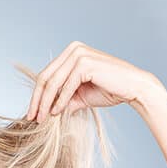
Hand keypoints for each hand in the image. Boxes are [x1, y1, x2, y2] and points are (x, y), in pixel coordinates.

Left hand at [25, 41, 163, 121]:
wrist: (134, 88)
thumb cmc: (109, 90)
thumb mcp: (80, 96)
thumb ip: (63, 100)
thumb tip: (44, 112)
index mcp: (70, 52)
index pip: (46, 75)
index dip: (37, 95)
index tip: (32, 113)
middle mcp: (73, 49)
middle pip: (45, 77)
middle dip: (37, 100)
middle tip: (32, 118)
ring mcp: (79, 54)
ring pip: (53, 82)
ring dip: (46, 102)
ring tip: (43, 118)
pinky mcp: (85, 63)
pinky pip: (66, 86)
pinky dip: (60, 101)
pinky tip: (57, 113)